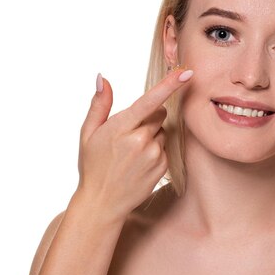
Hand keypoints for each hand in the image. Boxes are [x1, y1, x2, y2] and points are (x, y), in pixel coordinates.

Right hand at [75, 69, 192, 220]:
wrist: (102, 202)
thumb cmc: (93, 164)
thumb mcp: (88, 133)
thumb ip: (99, 104)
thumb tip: (102, 78)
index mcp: (121, 128)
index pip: (150, 101)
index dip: (170, 85)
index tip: (186, 73)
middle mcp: (140, 141)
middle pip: (159, 113)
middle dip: (149, 116)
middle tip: (129, 133)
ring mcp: (153, 155)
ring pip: (162, 131)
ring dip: (152, 135)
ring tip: (132, 152)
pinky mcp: (163, 166)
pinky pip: (165, 147)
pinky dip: (156, 150)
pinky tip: (139, 162)